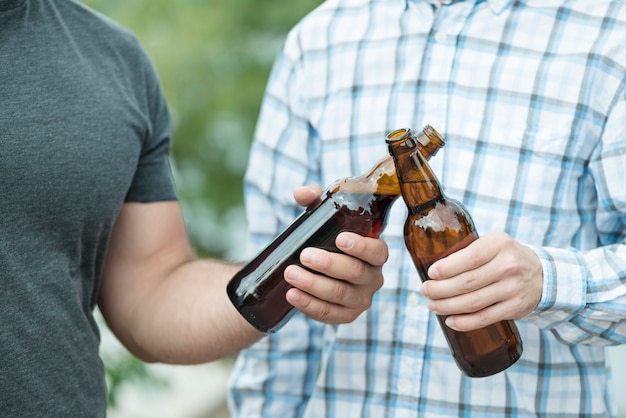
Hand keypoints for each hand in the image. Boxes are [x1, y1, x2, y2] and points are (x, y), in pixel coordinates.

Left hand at [282, 185, 387, 323]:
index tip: (340, 239)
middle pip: (355, 273)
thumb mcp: (323, 217)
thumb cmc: (327, 238)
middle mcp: (373, 278)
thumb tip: (301, 193)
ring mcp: (361, 300)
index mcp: (375, 253)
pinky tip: (292, 295)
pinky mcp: (345, 316)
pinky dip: (309, 305)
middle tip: (304, 255)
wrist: (316, 269)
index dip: (361, 247)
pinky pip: (329, 314)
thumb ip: (314, 199)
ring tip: (290, 274)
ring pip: (340, 295)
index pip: (377, 251)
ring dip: (313, 285)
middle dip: (328, 264)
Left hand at [420, 232, 542, 331]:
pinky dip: (464, 322)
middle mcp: (508, 266)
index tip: (430, 273)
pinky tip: (450, 320)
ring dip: (447, 306)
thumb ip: (469, 251)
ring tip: (432, 305)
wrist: (542, 275)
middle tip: (425, 291)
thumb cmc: (506, 257)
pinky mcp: (515, 308)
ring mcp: (513, 289)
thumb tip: (434, 269)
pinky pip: (484, 318)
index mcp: (499, 244)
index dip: (446, 268)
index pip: (469, 258)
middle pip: (466, 283)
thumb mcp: (493, 244)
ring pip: (472, 302)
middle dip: (440, 289)